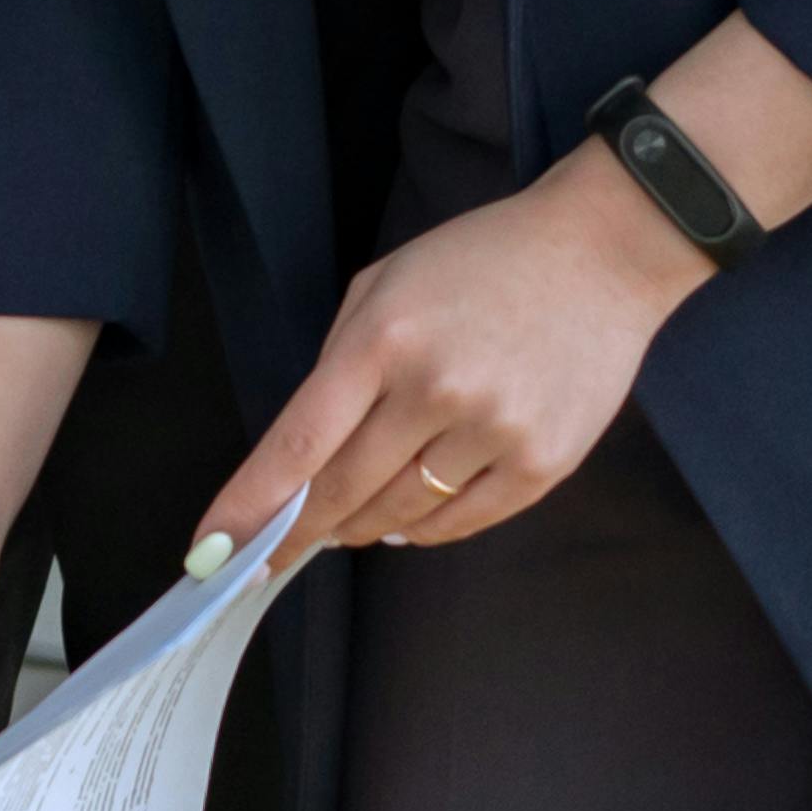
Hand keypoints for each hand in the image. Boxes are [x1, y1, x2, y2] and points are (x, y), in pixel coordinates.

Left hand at [202, 153, 701, 559]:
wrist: (598, 255)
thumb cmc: (476, 263)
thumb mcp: (380, 285)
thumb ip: (339, 363)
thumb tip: (308, 454)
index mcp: (382, 341)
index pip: (299, 444)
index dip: (252, 504)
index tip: (213, 548)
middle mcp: (437, 390)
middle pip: (345, 489)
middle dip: (298, 530)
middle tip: (266, 555)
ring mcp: (496, 430)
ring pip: (402, 514)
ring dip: (361, 528)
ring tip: (343, 525)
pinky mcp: (545, 462)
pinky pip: (464, 522)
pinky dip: (423, 531)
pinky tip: (402, 525)